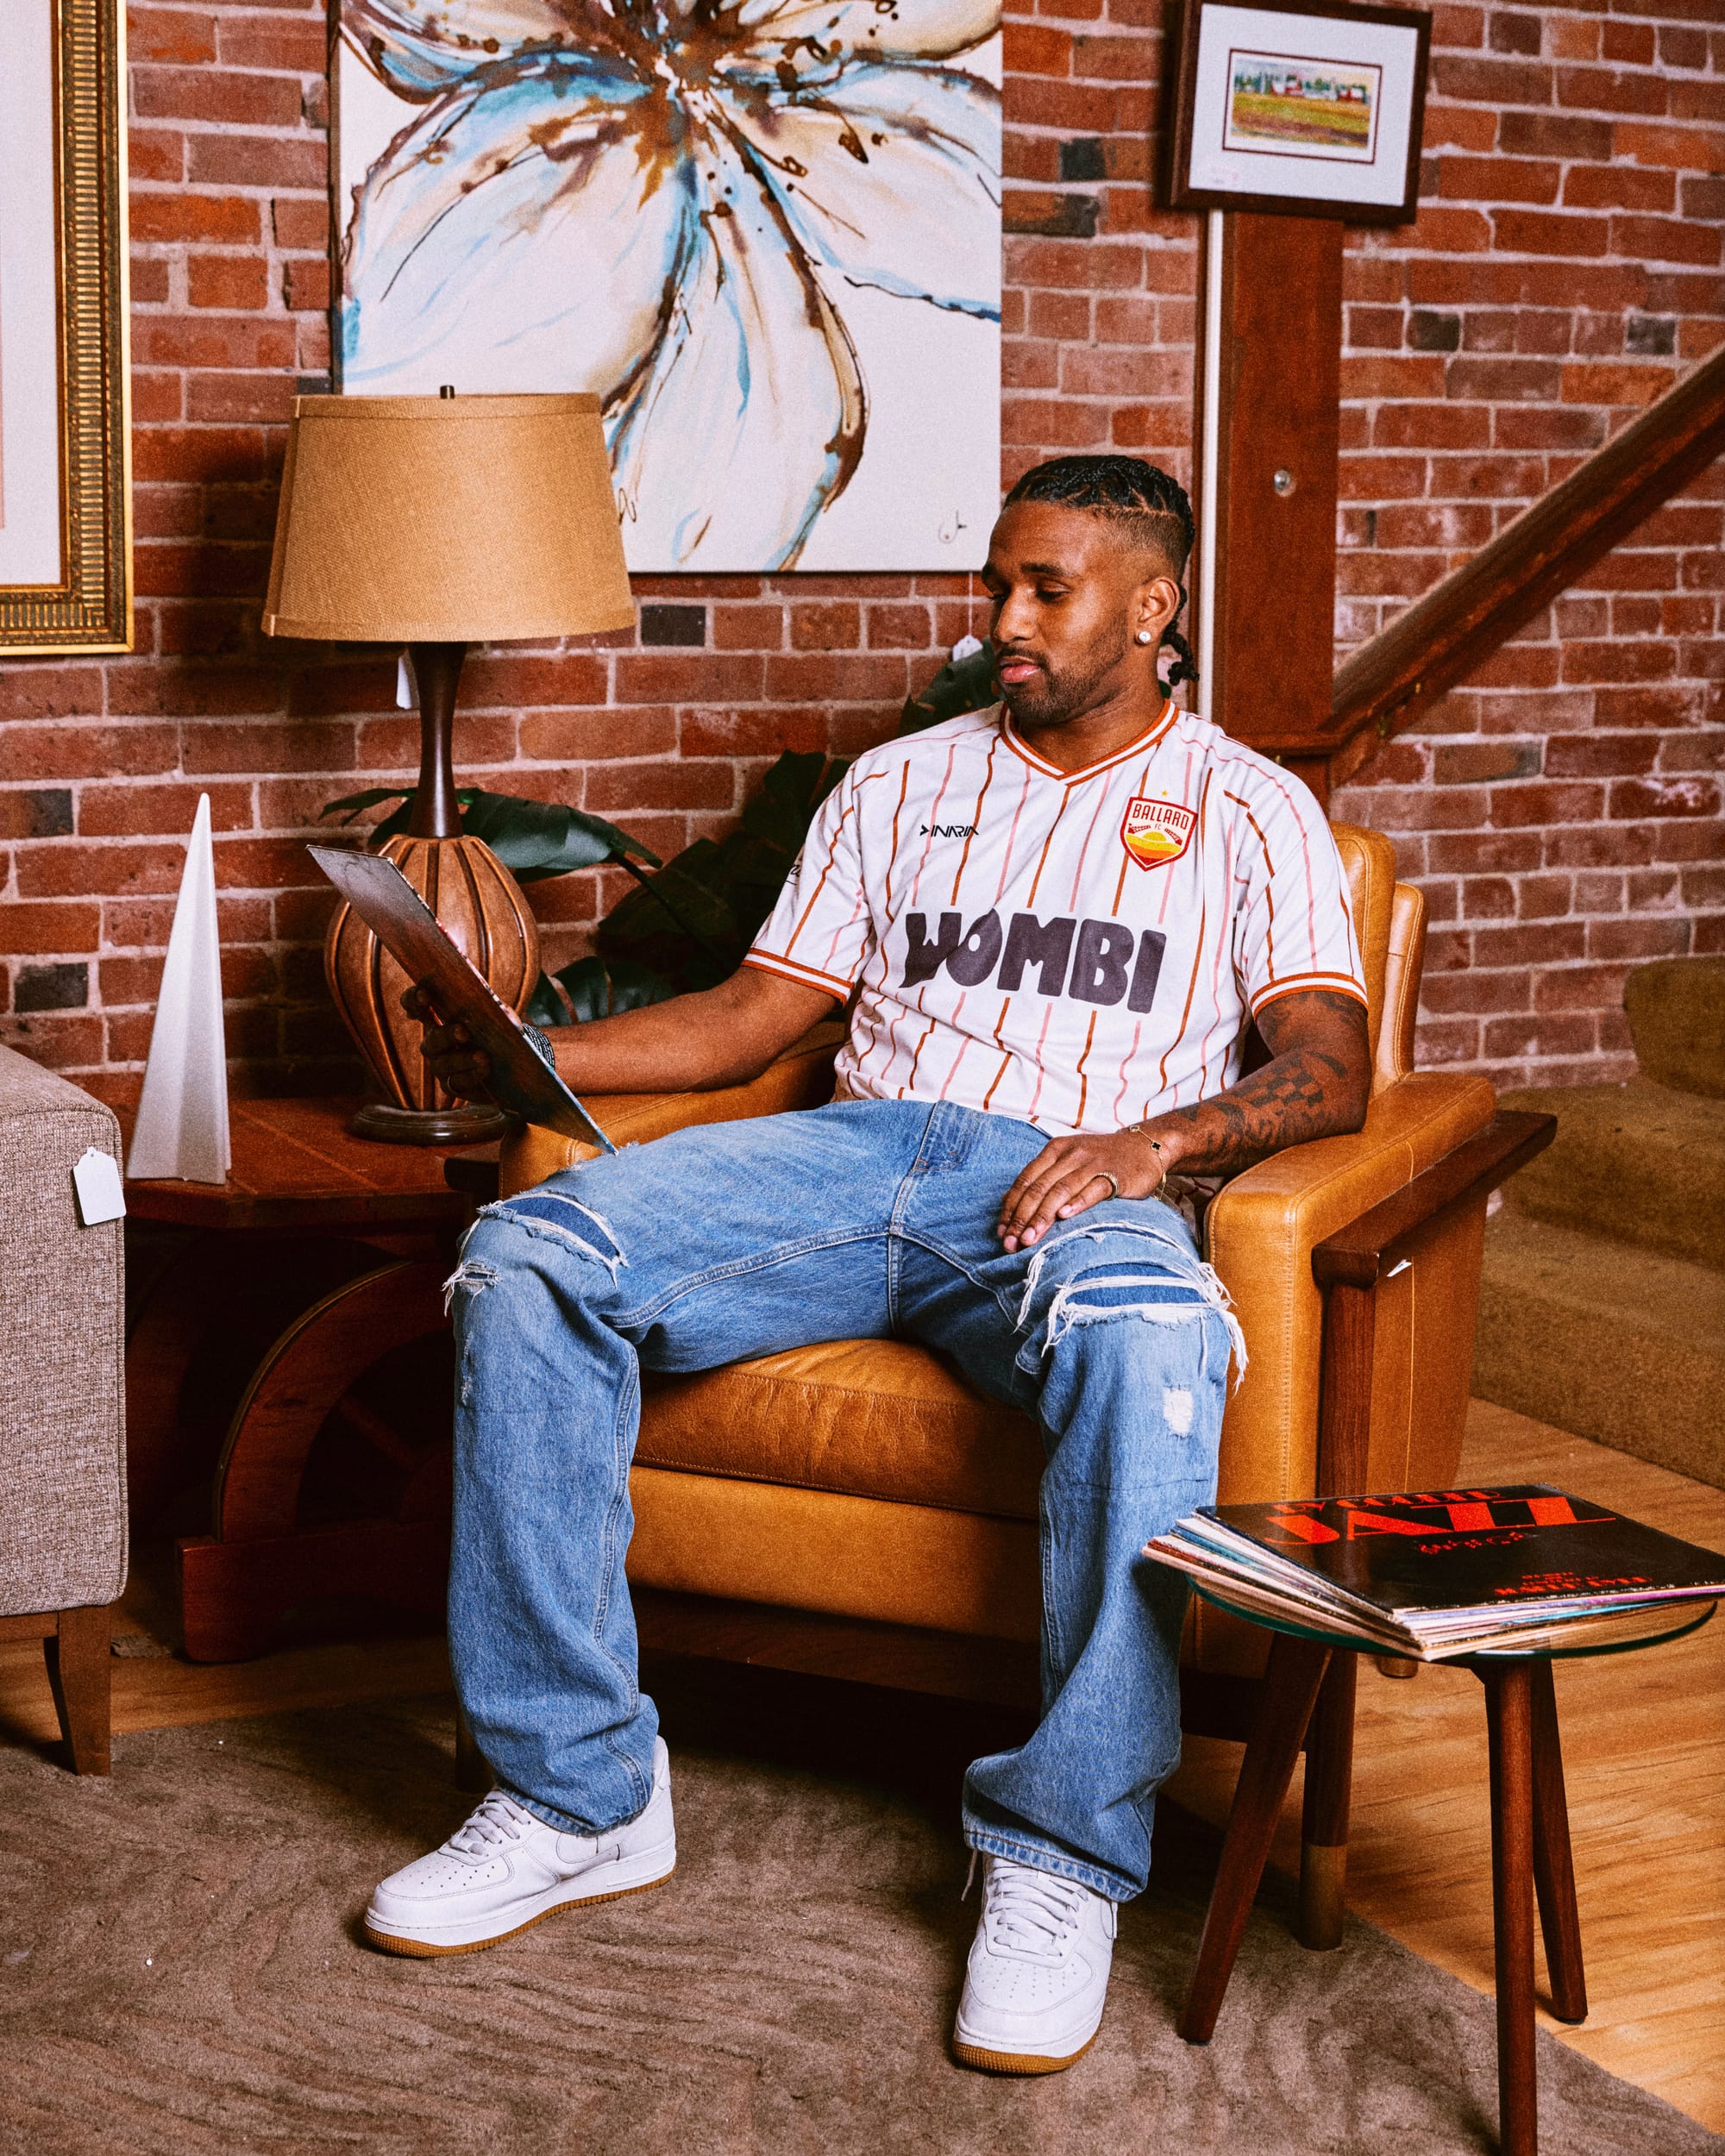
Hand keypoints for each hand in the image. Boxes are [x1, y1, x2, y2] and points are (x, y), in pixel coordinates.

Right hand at [401, 981, 491, 1100]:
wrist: (511, 1068)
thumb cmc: (500, 1034)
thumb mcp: (498, 1015)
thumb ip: (490, 1006)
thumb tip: (485, 1001)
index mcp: (439, 1019)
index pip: (417, 1008)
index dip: (413, 1000)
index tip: (424, 994)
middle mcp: (434, 1043)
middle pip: (431, 1039)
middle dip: (446, 1035)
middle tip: (464, 1031)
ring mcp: (440, 1066)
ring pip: (442, 1064)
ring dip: (462, 1059)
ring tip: (484, 1056)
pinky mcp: (451, 1086)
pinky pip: (456, 1082)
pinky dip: (471, 1075)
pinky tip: (485, 1069)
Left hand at [996, 1126, 1171, 1252]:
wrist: (1145, 1147)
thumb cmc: (1101, 1160)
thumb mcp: (1067, 1162)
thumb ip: (1041, 1178)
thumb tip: (1006, 1202)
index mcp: (1054, 1150)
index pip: (1025, 1181)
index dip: (1011, 1208)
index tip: (1001, 1232)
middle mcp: (1070, 1154)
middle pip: (1039, 1188)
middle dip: (1021, 1218)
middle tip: (1011, 1243)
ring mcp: (1092, 1163)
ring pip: (1060, 1191)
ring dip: (1042, 1217)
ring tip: (1030, 1239)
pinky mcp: (1115, 1175)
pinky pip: (1093, 1189)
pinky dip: (1077, 1203)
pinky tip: (1065, 1217)